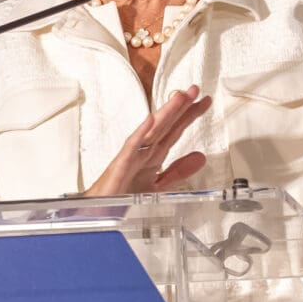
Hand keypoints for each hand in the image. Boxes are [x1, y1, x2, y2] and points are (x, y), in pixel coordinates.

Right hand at [87, 86, 212, 197]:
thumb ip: (178, 171)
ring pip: (152, 131)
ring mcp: (132, 156)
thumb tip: (201, 157)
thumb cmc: (122, 195)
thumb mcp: (159, 185)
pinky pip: (131, 147)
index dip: (189, 116)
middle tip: (194, 90)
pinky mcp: (121, 166)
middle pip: (166, 126)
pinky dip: (141, 133)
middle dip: (180, 108)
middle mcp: (144, 152)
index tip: (204, 102)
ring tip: (179, 98)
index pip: (174, 131)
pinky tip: (150, 120)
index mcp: (153, 155)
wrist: (98, 211)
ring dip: (165, 113)